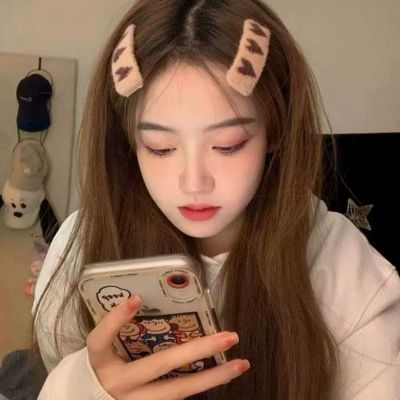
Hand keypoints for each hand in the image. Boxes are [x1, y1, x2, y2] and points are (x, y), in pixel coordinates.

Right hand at [86, 296, 249, 399]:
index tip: (136, 299)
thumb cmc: (103, 370)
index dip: (116, 320)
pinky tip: (222, 374)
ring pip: (177, 391)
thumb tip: (143, 299)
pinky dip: (202, 386)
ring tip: (240, 364)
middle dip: (197, 349)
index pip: (101, 339)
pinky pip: (178, 398)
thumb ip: (118, 330)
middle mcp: (118, 384)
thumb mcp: (104, 350)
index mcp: (100, 362)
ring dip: (212, 377)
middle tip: (230, 336)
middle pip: (159, 365)